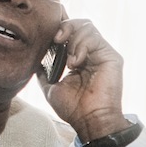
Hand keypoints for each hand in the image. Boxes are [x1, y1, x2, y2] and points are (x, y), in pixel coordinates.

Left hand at [38, 18, 127, 142]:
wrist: (89, 121)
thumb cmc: (73, 109)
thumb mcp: (51, 87)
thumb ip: (44, 71)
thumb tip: (34, 59)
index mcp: (78, 59)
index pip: (69, 33)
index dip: (58, 30)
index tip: (49, 38)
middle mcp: (91, 54)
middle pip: (78, 24)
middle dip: (64, 27)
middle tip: (56, 40)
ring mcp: (102, 54)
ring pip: (87, 26)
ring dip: (73, 38)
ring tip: (68, 60)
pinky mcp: (111, 56)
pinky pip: (95, 37)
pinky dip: (81, 46)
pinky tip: (75, 63)